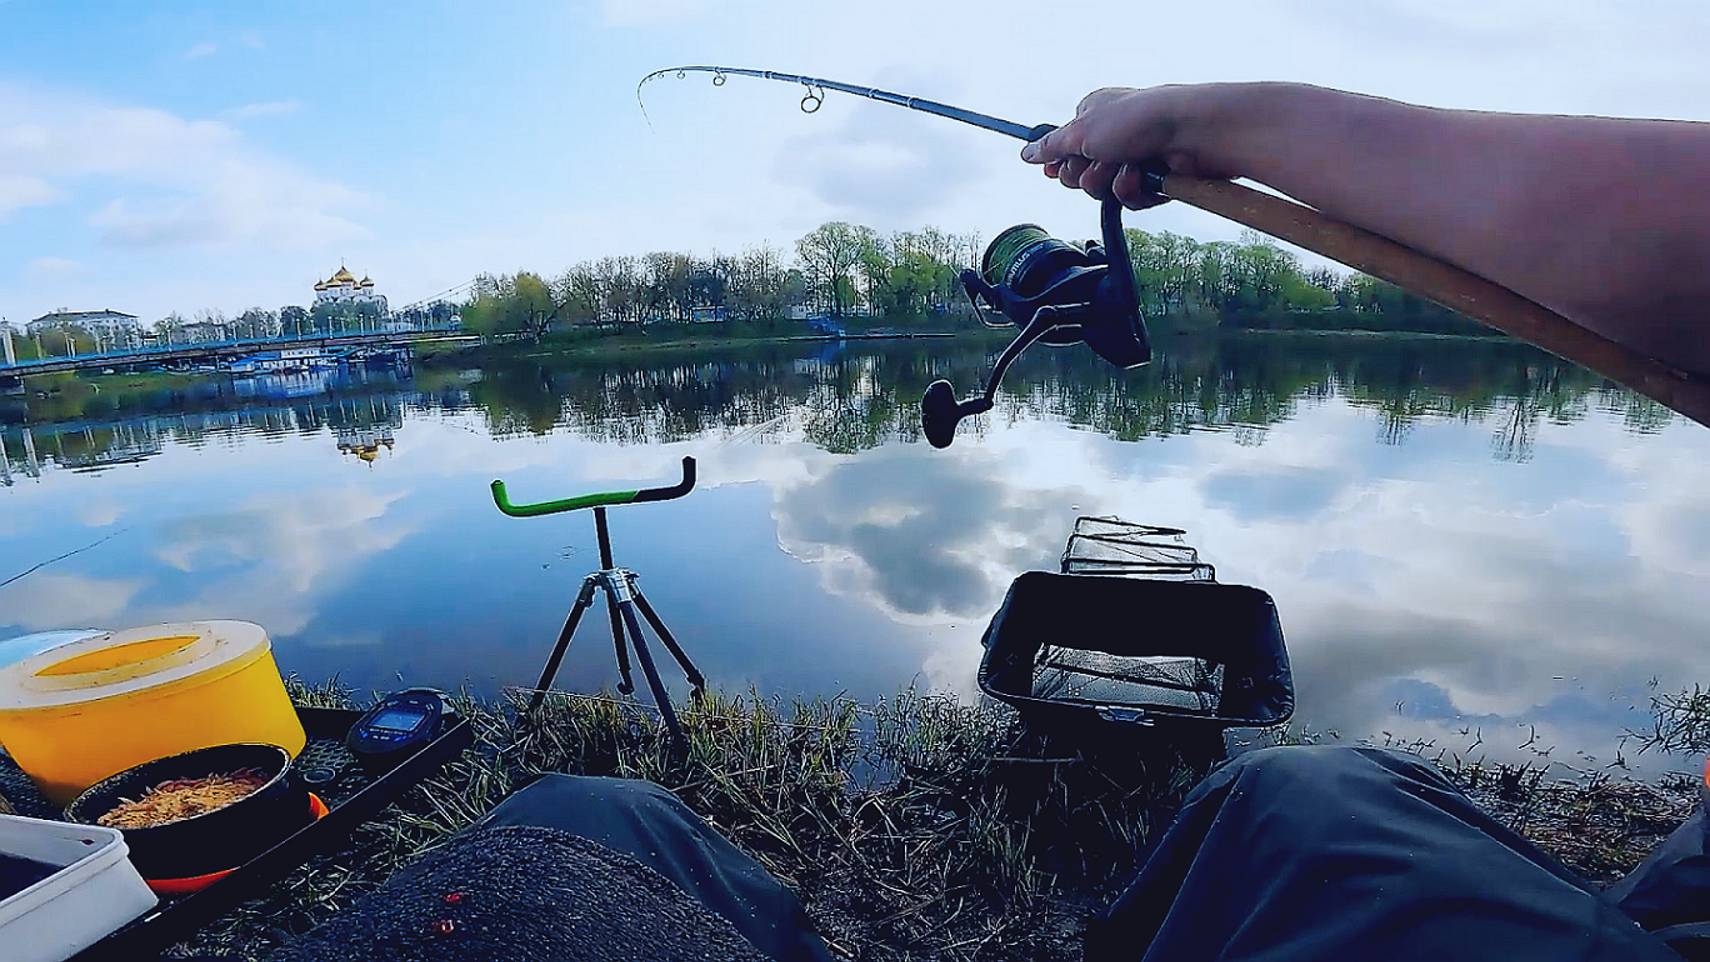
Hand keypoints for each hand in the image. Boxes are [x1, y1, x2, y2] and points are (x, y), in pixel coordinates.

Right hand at [1021, 85, 1236, 207]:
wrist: (1190, 132)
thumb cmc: (1138, 118)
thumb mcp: (1082, 130)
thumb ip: (1051, 147)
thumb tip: (1025, 152)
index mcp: (1093, 118)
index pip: (1063, 152)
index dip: (1060, 165)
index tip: (1058, 170)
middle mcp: (1112, 139)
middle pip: (1080, 177)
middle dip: (1087, 175)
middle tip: (1100, 161)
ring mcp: (1133, 161)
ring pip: (1103, 192)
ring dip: (1111, 182)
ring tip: (1128, 166)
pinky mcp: (1152, 182)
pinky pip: (1129, 201)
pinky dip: (1134, 191)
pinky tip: (1144, 176)